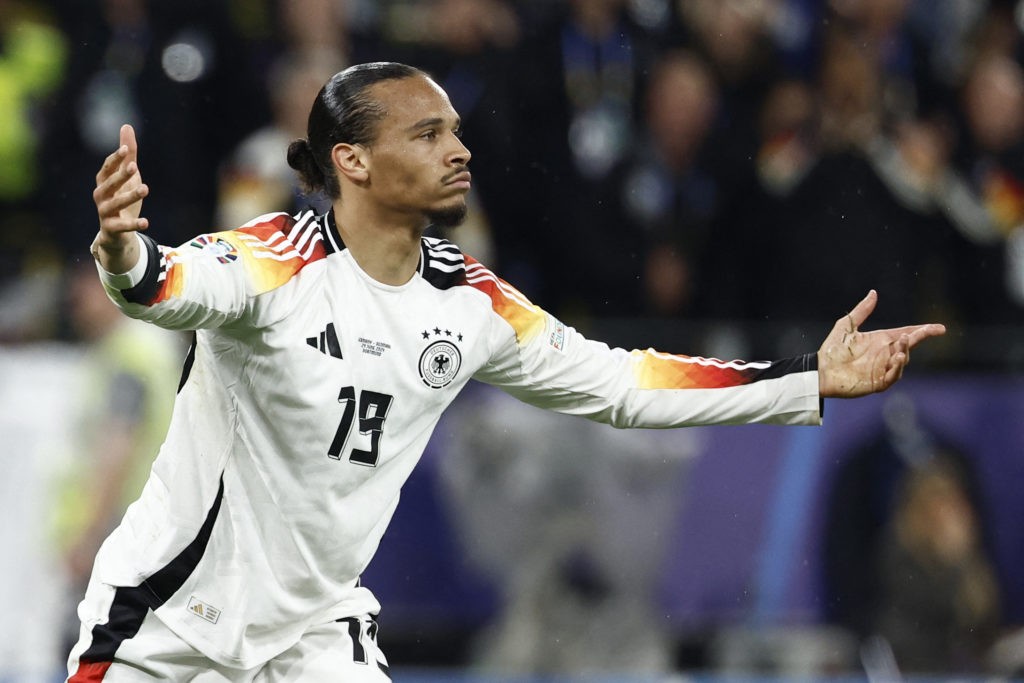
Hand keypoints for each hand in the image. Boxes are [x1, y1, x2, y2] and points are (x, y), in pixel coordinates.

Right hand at [90, 124, 148, 272]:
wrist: (115, 233)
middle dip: (120, 175)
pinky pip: (122, 226)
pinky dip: (133, 224)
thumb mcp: (127, 176)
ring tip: (145, 189)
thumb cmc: (121, 199)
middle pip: (109, 184)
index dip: (115, 159)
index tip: (125, 148)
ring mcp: (104, 212)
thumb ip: (128, 155)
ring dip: (130, 196)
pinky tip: (146, 222)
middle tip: (134, 167)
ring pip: (115, 204)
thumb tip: (126, 126)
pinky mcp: (111, 229)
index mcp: (104, 182)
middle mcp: (101, 195)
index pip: (107, 168)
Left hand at [817, 290, 945, 397]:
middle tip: (913, 335)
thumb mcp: (847, 326)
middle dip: (914, 340)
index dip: (924, 331)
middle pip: (908, 346)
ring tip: (900, 349)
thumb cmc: (832, 349)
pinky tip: (896, 359)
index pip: (907, 333)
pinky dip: (897, 369)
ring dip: (904, 354)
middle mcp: (885, 354)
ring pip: (902, 361)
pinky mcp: (877, 382)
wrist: (821, 370)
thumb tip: (873, 293)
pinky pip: (892, 376)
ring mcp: (883, 369)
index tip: (940, 328)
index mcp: (881, 340)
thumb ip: (861, 310)